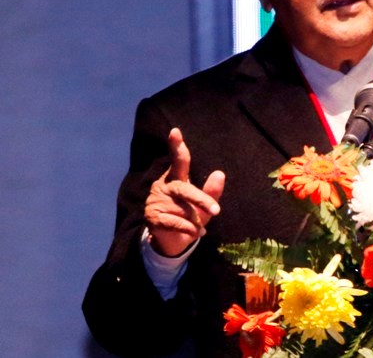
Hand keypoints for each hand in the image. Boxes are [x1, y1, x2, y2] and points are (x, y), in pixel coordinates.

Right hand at [144, 128, 225, 256]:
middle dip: (201, 200)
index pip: (177, 160)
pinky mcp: (152, 218)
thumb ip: (212, 191)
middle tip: (216, 211)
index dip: (176, 146)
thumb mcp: (205, 205)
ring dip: (195, 221)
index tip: (175, 131)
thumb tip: (220, 174)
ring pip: (182, 210)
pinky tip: (194, 232)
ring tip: (198, 226)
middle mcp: (163, 186)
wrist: (173, 241)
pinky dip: (189, 229)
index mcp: (176, 178)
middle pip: (184, 189)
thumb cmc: (191, 216)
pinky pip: (176, 222)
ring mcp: (155, 201)